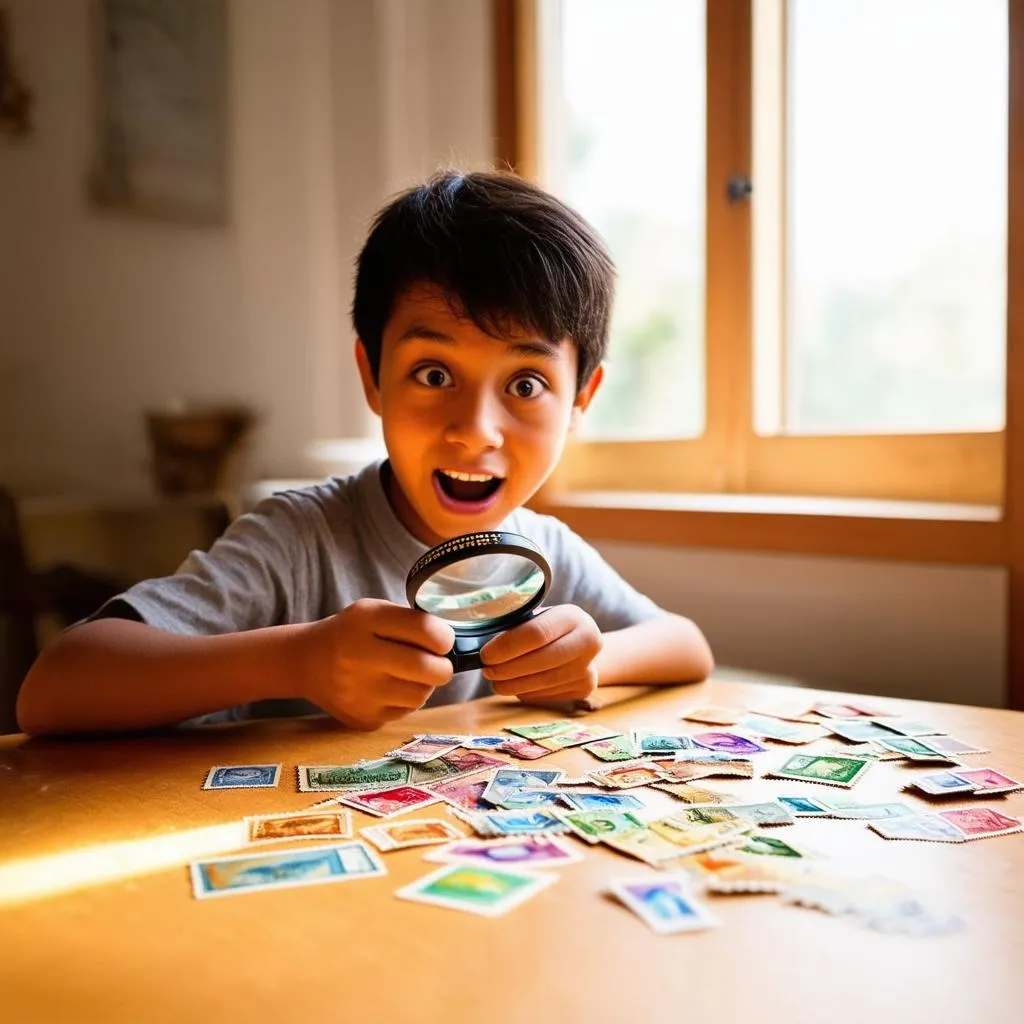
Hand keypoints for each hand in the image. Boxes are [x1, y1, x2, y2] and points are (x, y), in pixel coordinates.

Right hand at [294, 599, 454, 729]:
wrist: (306, 662)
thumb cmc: (351, 633)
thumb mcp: (373, 611)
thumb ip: (410, 622)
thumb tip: (452, 646)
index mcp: (367, 620)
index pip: (427, 630)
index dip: (444, 637)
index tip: (442, 641)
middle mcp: (359, 656)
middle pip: (430, 669)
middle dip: (443, 667)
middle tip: (437, 663)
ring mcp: (359, 692)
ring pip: (421, 695)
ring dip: (424, 685)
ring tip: (409, 674)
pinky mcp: (362, 718)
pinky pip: (405, 712)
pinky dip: (405, 700)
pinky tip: (389, 688)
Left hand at [480, 604, 602, 702]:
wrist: (582, 643)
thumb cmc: (549, 627)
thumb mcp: (537, 616)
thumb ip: (516, 626)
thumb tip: (485, 645)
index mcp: (573, 616)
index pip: (537, 633)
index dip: (507, 646)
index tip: (485, 654)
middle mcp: (590, 642)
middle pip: (542, 660)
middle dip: (508, 668)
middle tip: (487, 671)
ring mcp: (589, 667)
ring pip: (544, 682)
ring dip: (514, 685)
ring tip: (496, 681)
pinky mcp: (585, 688)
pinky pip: (548, 695)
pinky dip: (526, 692)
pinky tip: (516, 685)